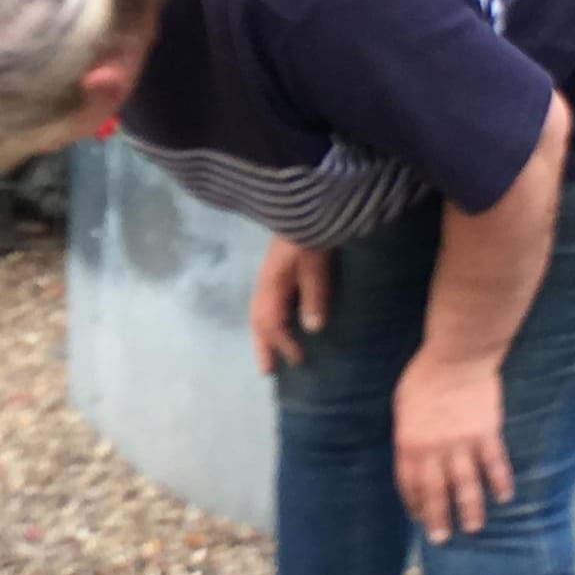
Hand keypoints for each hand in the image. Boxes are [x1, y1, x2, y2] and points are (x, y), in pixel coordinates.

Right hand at [251, 236, 332, 373]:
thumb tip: (312, 328)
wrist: (304, 203)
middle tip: (266, 371)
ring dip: (265, 334)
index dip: (284, 344)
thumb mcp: (316, 263)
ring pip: (261, 312)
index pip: (272, 324)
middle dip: (262, 346)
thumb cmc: (310, 232)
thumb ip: (314, 293)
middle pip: (258, 321)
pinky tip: (282, 322)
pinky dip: (271, 319)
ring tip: (271, 352)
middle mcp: (266, 283)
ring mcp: (270, 275)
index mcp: (272, 285)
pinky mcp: (278, 269)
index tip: (299, 361)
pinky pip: (269, 303)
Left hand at [392, 351, 515, 542]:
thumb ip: (407, 435)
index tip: (419, 518)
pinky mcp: (487, 435)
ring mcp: (462, 444)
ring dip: (470, 510)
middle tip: (441, 539)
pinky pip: (495, 465)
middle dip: (438, 518)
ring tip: (473, 528)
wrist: (456, 357)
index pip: (409, 483)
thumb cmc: (424, 377)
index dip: (414, 503)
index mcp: (409, 443)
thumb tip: (410, 455)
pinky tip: (504, 498)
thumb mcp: (402, 407)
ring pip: (466, 486)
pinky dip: (500, 483)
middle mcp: (434, 450)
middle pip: (436, 492)